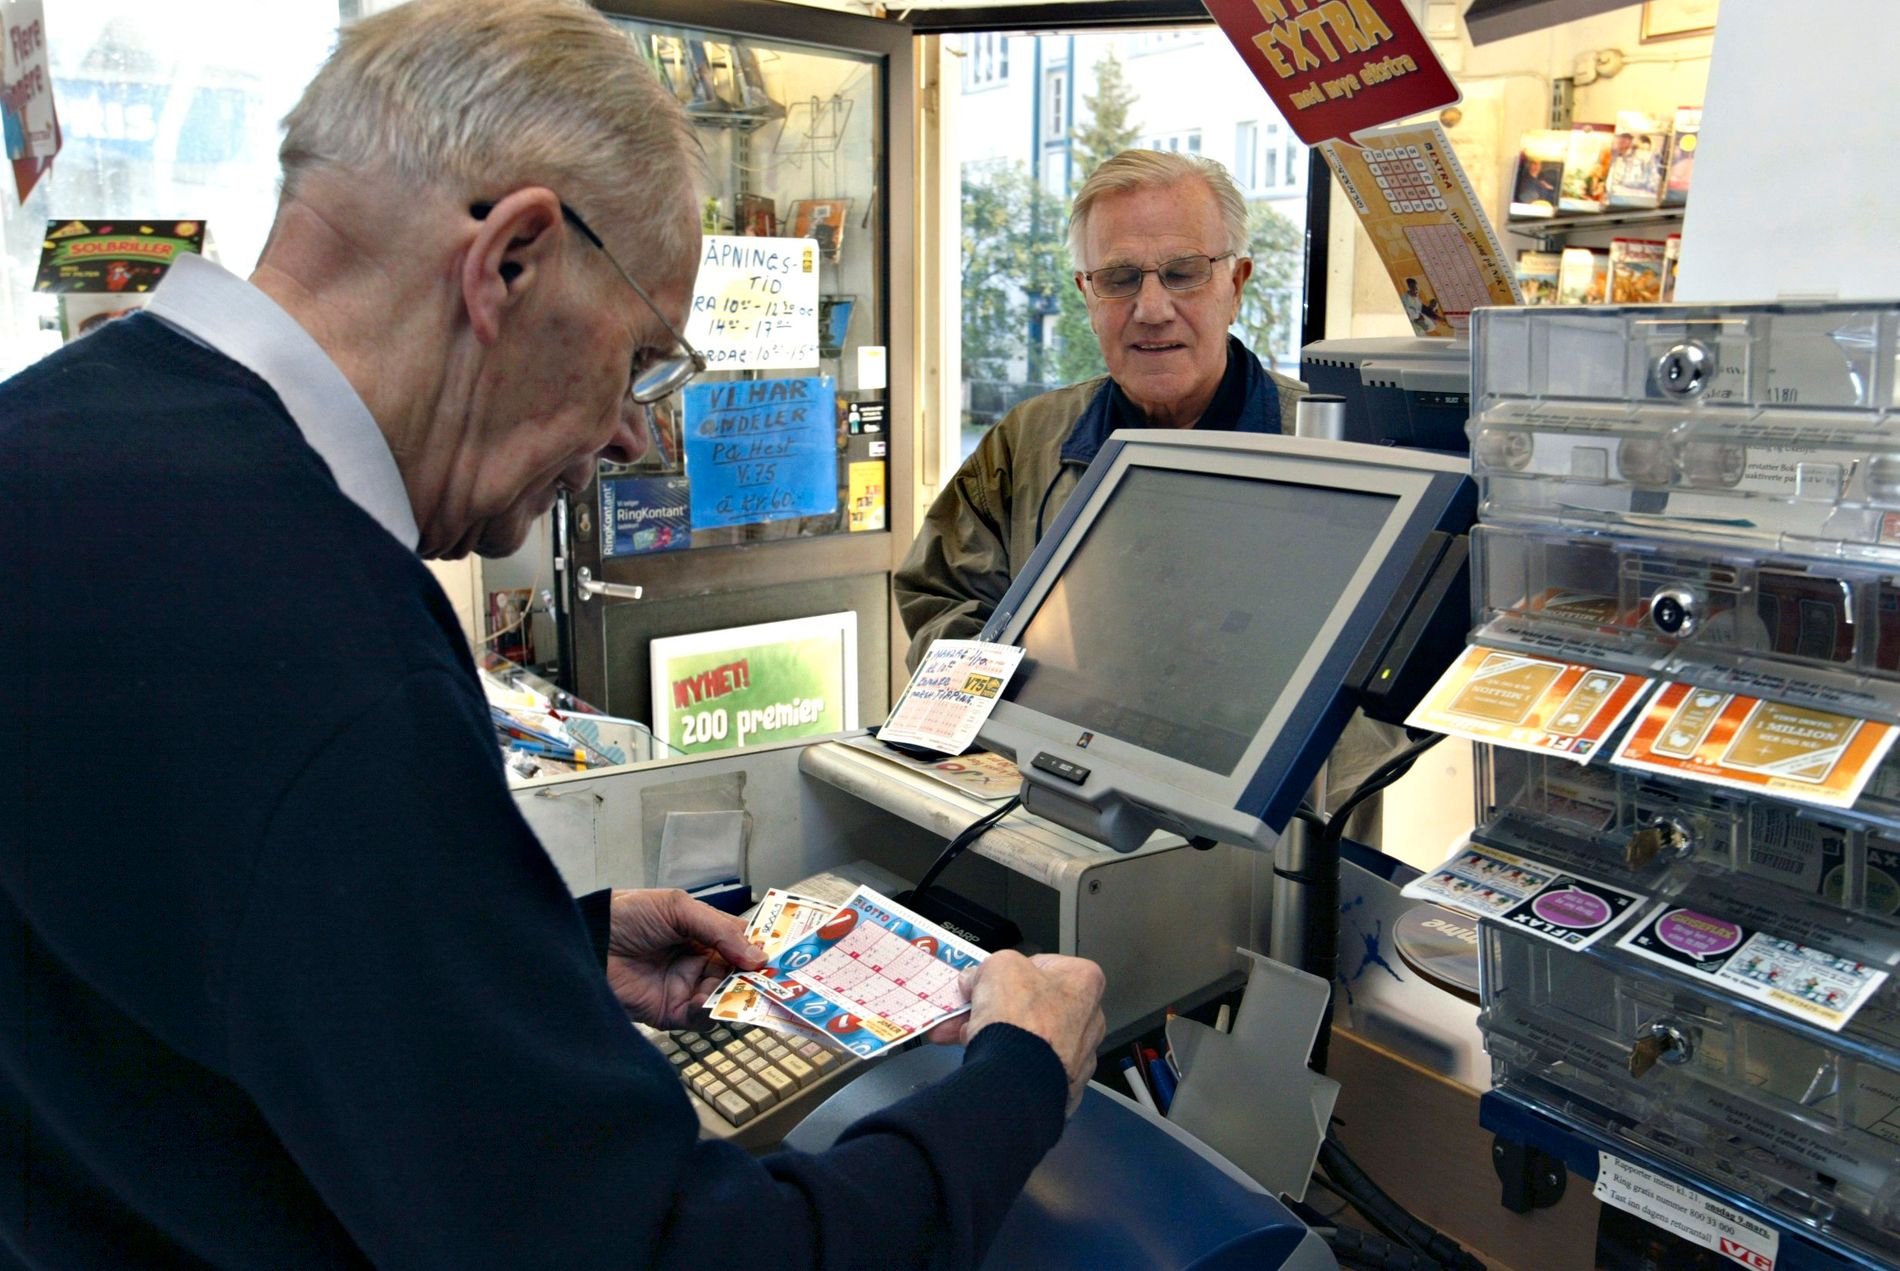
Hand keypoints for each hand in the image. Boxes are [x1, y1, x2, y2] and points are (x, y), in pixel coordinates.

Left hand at [604, 889, 764, 1028]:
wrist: (588, 943)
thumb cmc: (627, 916)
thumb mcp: (678, 908)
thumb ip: (719, 930)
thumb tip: (757, 956)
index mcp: (702, 933)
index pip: (741, 944)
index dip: (759, 950)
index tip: (779, 956)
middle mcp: (698, 961)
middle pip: (739, 974)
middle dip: (753, 977)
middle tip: (768, 980)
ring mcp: (686, 987)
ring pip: (725, 997)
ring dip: (731, 994)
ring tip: (732, 988)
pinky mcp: (671, 1012)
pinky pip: (701, 1017)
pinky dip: (707, 1010)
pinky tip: (701, 998)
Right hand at [946, 950, 1105, 1114]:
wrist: (1016, 1079)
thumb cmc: (1020, 1021)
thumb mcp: (997, 967)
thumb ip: (988, 966)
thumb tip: (977, 977)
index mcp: (1084, 982)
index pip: (1042, 966)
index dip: (1009, 972)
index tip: (988, 980)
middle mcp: (1089, 1019)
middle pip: (1034, 1005)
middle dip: (998, 1007)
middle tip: (972, 1008)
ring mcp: (1078, 1056)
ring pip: (1029, 1037)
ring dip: (997, 1034)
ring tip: (968, 1034)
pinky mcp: (1063, 1084)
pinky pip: (1030, 1065)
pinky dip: (1008, 1061)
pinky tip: (984, 1057)